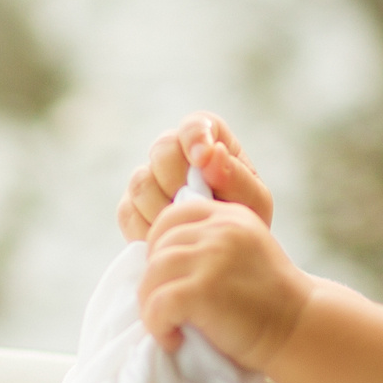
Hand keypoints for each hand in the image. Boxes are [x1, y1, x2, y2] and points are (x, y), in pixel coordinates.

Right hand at [117, 114, 273, 241]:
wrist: (226, 258)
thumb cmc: (243, 219)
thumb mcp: (253, 201)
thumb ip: (236, 177)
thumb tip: (212, 154)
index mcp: (209, 140)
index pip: (194, 125)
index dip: (194, 137)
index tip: (203, 158)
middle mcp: (174, 153)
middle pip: (162, 149)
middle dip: (178, 179)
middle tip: (196, 203)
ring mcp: (149, 179)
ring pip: (142, 182)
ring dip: (166, 208)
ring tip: (188, 226)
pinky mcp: (131, 207)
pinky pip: (129, 212)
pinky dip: (149, 229)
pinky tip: (170, 238)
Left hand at [139, 199, 313, 369]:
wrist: (300, 331)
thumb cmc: (270, 304)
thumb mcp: (245, 254)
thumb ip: (212, 244)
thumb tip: (155, 258)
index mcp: (230, 216)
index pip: (172, 215)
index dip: (158, 246)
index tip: (168, 278)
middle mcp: (221, 230)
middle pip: (158, 247)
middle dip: (153, 281)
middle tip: (166, 310)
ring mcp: (213, 257)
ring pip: (152, 275)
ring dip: (151, 306)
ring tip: (168, 327)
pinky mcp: (204, 290)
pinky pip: (157, 304)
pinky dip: (157, 326)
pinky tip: (174, 340)